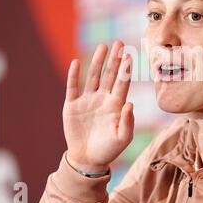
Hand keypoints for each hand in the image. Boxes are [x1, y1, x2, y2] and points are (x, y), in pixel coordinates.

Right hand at [62, 40, 133, 172]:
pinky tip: (76, 62)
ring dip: (97, 62)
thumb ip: (128, 122)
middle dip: (113, 59)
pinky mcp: (72, 105)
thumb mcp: (123, 138)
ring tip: (102, 47)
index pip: (121, 83)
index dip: (124, 70)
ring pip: (93, 76)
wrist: (88, 159)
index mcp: (116, 105)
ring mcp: (87, 100)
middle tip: (118, 43)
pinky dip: (74, 75)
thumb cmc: (109, 149)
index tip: (129, 56)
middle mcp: (102, 98)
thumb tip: (130, 103)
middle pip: (109, 75)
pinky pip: (73, 87)